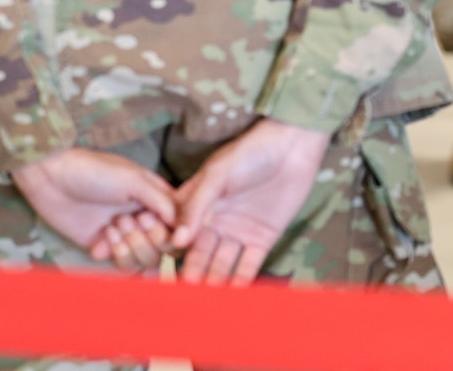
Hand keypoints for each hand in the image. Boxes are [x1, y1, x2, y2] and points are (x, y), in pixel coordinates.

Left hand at [10, 147, 177, 266]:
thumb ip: (160, 200)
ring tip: (112, 227)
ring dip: (128, 248)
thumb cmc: (95, 171)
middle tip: (126, 220)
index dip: (168, 232)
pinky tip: (99, 237)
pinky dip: (110, 254)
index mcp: (156, 199)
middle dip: (144, 239)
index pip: (178, 228)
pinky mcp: (104, 247)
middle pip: (162, 250)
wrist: (53, 180)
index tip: (148, 219)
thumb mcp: (132, 179)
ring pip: (143, 261)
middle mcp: (145, 219)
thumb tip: (182, 223)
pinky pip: (120, 265)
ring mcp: (125, 235)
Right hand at [169, 118, 330, 284]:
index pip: (180, 236)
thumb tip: (177, 241)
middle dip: (192, 276)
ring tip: (205, 304)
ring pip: (222, 264)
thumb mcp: (217, 174)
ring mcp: (239, 232)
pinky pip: (249, 265)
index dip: (170, 255)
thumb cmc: (250, 152)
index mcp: (199, 205)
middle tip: (183, 299)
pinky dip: (241, 281)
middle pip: (200, 255)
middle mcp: (216, 222)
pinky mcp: (262, 238)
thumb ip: (196, 206)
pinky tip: (233, 296)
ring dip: (214, 283)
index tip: (160, 276)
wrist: (292, 146)